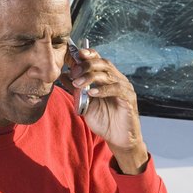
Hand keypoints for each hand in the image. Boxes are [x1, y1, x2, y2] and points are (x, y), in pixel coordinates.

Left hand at [64, 45, 149, 173]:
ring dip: (91, 77)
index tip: (75, 54)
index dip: (88, 54)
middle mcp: (118, 80)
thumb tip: (62, 76)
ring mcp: (125, 88)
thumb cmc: (104, 121)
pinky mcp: (129, 98)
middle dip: (87, 65)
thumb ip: (76, 90)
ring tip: (78, 84)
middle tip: (74, 73)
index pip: (99, 59)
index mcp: (108, 78)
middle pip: (103, 63)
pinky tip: (92, 93)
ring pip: (108, 75)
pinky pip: (116, 89)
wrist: (117, 139)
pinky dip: (103, 89)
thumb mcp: (85, 103)